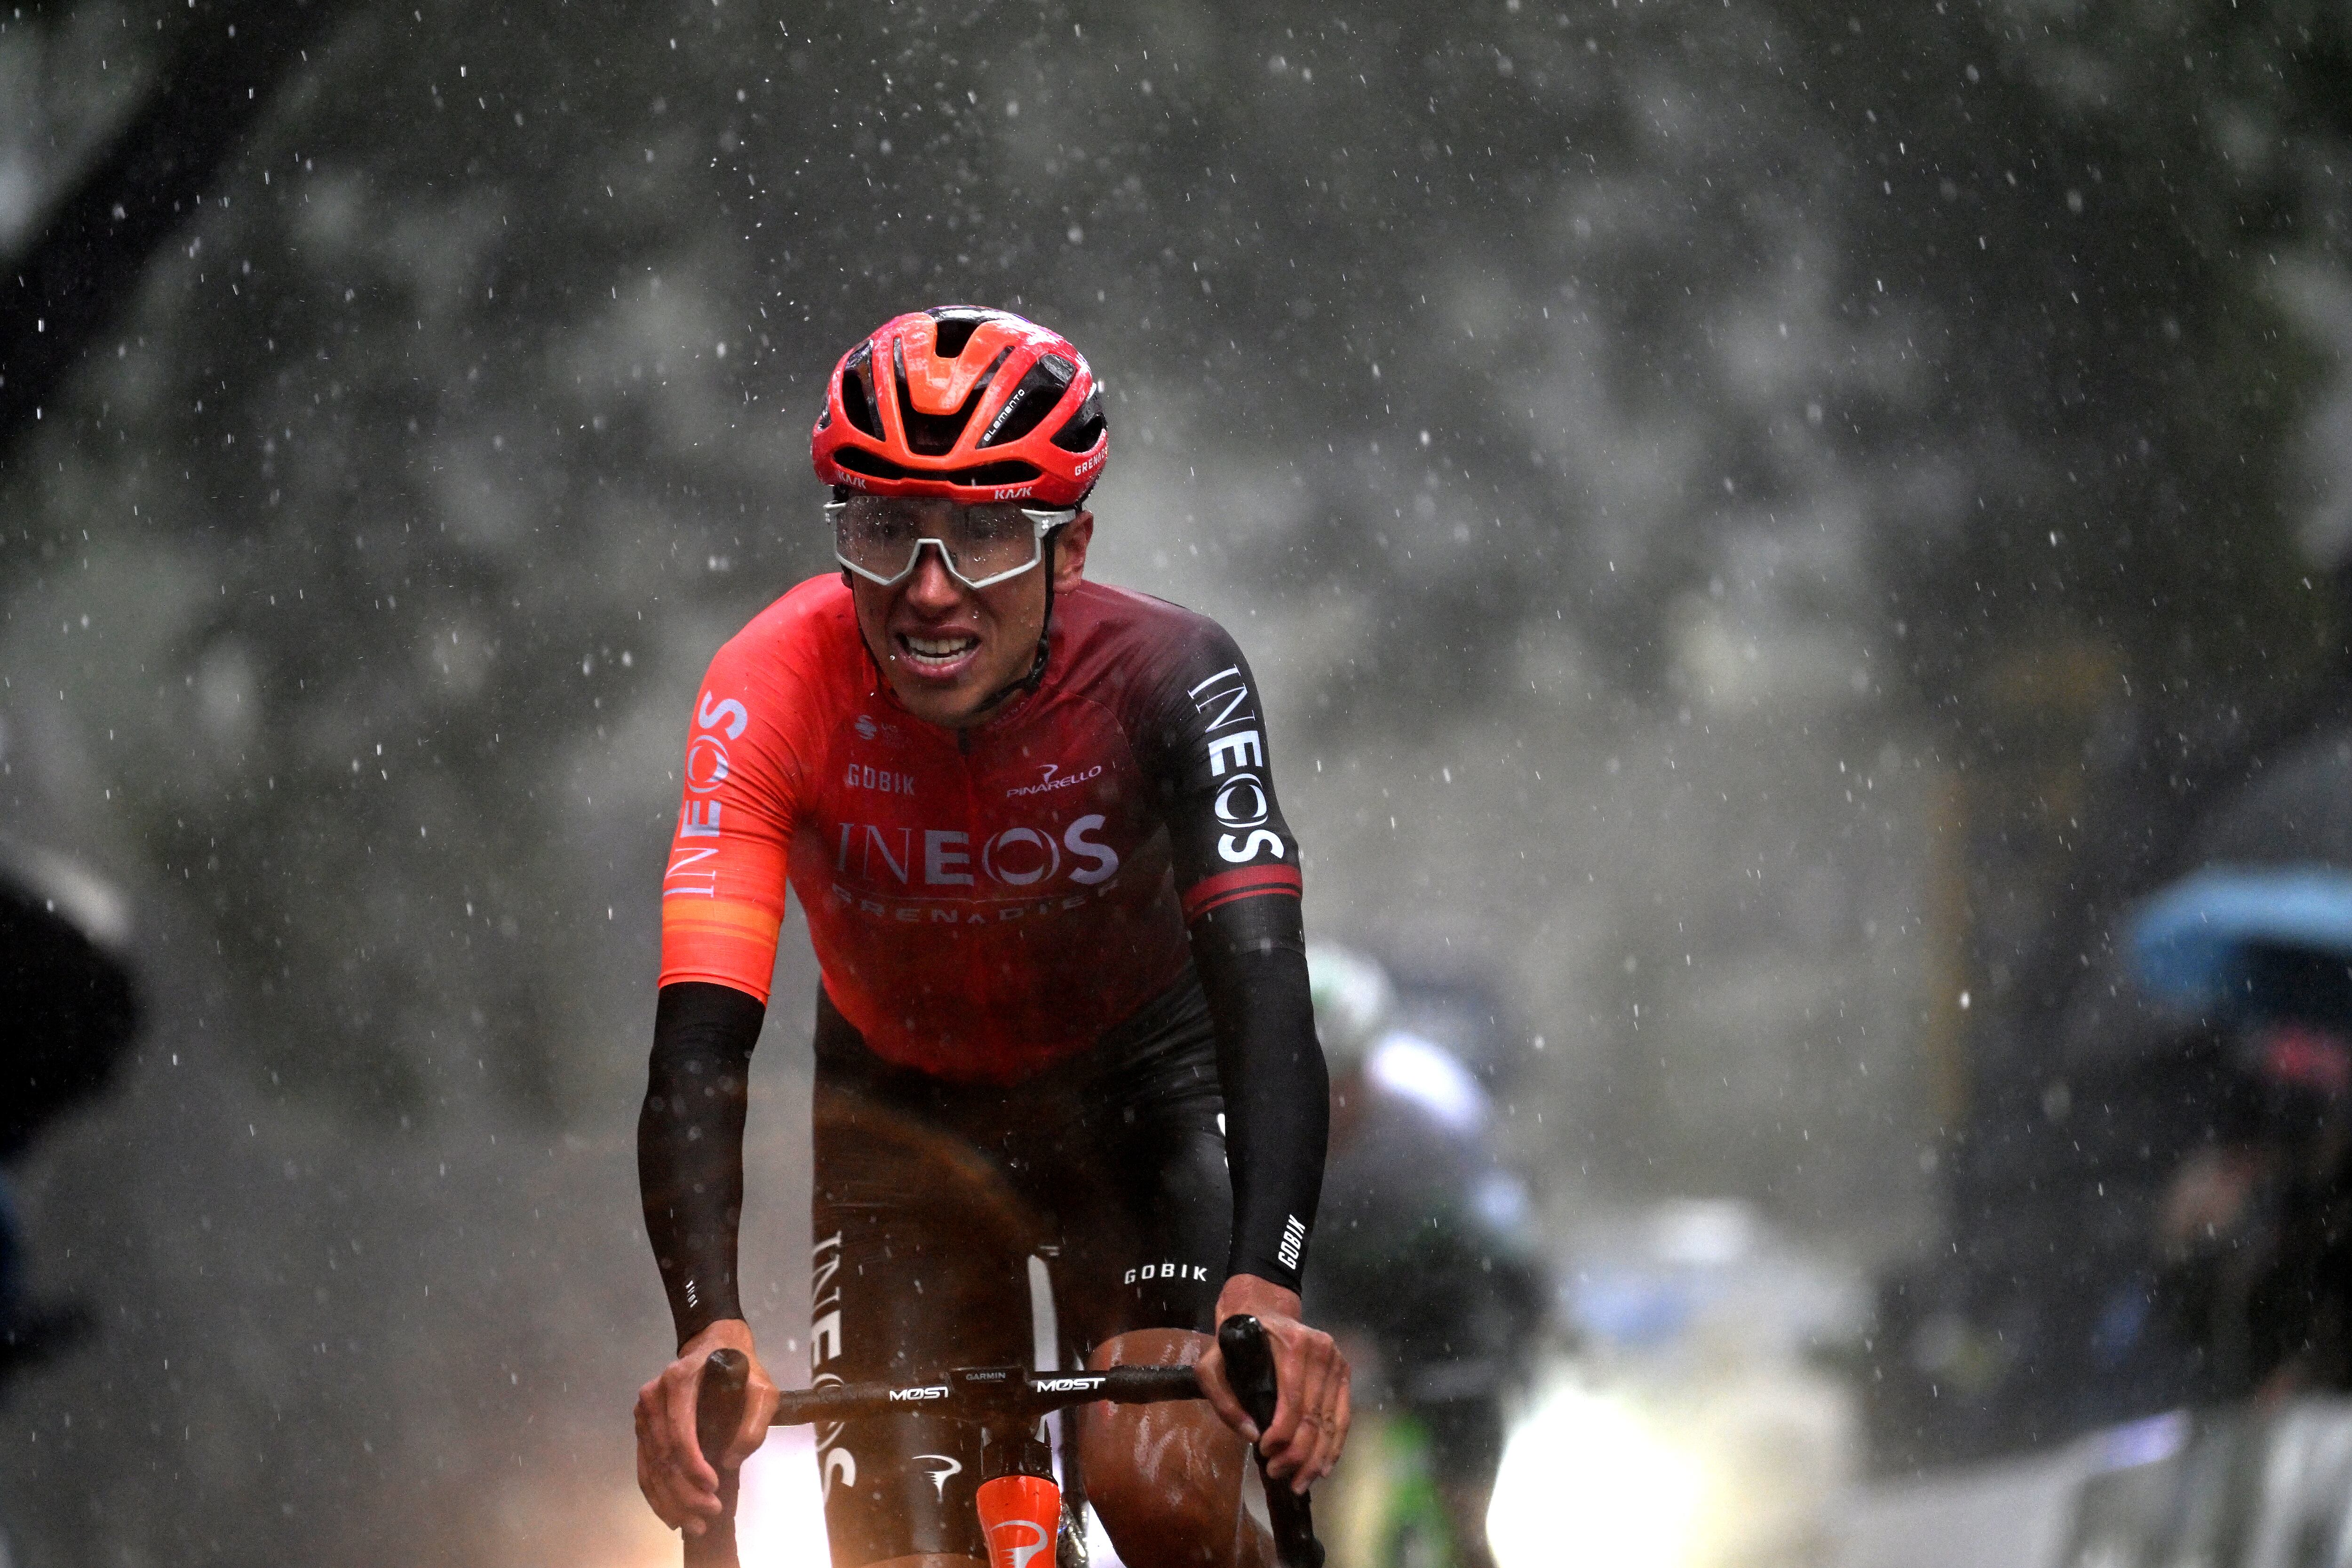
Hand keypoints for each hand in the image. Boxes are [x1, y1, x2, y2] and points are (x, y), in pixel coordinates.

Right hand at [634, 1319, 778, 1534]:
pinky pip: (644, 1467)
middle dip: (685, 1491)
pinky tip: (672, 1514)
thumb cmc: (740, 1366)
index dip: (694, 1465)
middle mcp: (653, 1396)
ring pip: (651, 1466)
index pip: (680, 1432)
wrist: (715, 1345)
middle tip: (710, 1513)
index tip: (714, 1486)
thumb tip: (730, 1460)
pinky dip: (656, 1494)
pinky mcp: (642, 1428)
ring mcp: (643, 1413)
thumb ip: (754, 1423)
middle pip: (663, 1455)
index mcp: (679, 1381)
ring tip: (695, 1522)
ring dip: (671, 1500)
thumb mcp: (762, 1389)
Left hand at [1193, 1274, 1350, 1491]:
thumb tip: (1251, 1435)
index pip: (1293, 1403)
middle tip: (1278, 1474)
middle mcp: (1322, 1351)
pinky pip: (1344, 1417)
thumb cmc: (1235, 1340)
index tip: (1264, 1453)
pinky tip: (1323, 1468)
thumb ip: (1222, 1399)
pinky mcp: (1344, 1372)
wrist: (1263, 1309)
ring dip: (1317, 1459)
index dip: (1281, 1436)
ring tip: (1299, 1482)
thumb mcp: (1211, 1363)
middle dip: (1298, 1454)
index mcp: (1293, 1345)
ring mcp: (1337, 1362)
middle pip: (1315, 1418)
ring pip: (1332, 1422)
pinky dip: (1334, 1446)